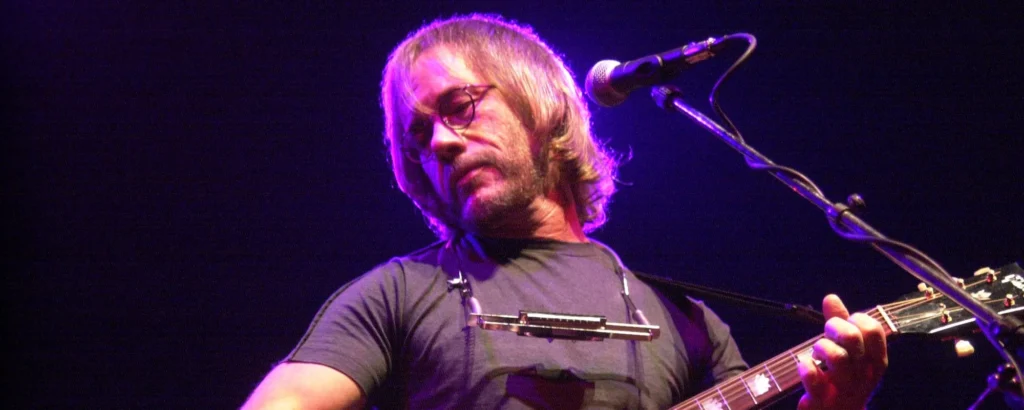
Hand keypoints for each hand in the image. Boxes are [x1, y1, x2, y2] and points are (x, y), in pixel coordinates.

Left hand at [797, 294, 887, 409]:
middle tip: (826, 334)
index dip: (855, 319)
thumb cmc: (842, 381)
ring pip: (837, 357)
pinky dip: (806, 367)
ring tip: (815, 351)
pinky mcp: (822, 402)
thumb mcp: (848, 354)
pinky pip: (814, 379)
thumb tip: (831, 297)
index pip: (873, 330)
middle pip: (853, 338)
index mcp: (874, 362)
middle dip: (834, 327)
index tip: (845, 325)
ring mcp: (844, 390)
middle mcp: (864, 376)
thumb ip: (841, 325)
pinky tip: (804, 365)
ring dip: (821, 347)